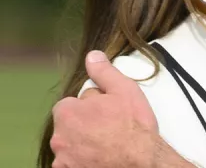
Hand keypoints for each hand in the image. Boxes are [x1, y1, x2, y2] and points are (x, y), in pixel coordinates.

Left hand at [51, 51, 188, 167]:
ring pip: (71, 145)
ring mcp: (62, 159)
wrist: (139, 161)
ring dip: (83, 143)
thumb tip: (92, 56)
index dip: (90, 106)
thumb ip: (104, 72)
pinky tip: (102, 157)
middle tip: (109, 127)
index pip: (71, 104)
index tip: (106, 111)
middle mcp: (59, 137)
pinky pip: (73, 163)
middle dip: (85, 125)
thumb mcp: (123, 89)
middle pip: (70, 125)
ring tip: (108, 144)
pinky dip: (83, 160)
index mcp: (68, 112)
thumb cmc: (133, 126)